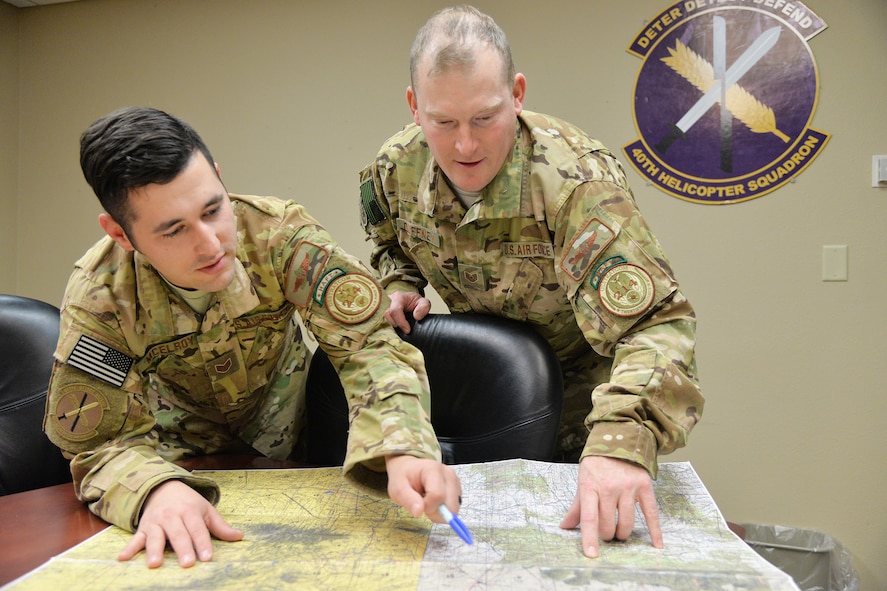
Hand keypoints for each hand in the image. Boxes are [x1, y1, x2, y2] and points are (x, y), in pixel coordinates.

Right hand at [117, 480, 243, 567]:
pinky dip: (129, 548)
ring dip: (154, 550)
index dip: (203, 543)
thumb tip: (240, 537)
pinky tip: (122, 558)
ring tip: (154, 564)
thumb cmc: (188, 503)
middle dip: (183, 548)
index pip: (198, 529)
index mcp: (190, 511)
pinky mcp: (143, 528)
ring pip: (156, 537)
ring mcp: (156, 523)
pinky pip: (135, 539)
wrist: (163, 487)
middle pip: (178, 534)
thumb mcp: (206, 510)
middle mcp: (172, 517)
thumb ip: (220, 526)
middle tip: (188, 563)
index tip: (208, 558)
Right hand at [384, 291, 431, 333]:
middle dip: (396, 324)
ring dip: (393, 324)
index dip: (400, 322)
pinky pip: (383, 320)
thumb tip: (416, 317)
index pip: (395, 310)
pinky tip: (397, 326)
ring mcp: (383, 306)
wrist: (410, 300)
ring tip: (402, 326)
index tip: (408, 330)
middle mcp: (389, 300)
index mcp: (398, 297)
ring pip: (384, 318)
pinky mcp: (381, 312)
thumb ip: (423, 308)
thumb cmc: (415, 302)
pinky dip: (391, 324)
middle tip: (405, 328)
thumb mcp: (424, 302)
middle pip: (387, 315)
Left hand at [385, 455, 461, 521]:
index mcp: (433, 469)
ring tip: (428, 501)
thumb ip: (408, 500)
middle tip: (423, 504)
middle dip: (436, 512)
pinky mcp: (457, 488)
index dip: (428, 506)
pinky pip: (455, 507)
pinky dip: (444, 509)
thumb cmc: (403, 477)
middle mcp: (448, 473)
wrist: (409, 468)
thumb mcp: (398, 488)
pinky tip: (434, 501)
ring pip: (454, 508)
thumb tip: (419, 512)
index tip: (418, 504)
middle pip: (451, 505)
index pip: (438, 495)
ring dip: (440, 511)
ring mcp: (455, 481)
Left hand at [559, 456, 662, 556]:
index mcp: (590, 486)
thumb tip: (565, 527)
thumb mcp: (583, 482)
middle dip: (607, 534)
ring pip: (627, 523)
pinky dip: (655, 531)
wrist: (618, 440)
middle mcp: (609, 487)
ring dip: (622, 533)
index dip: (589, 537)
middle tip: (607, 531)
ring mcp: (628, 486)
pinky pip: (651, 513)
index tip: (592, 554)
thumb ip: (576, 507)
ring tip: (620, 531)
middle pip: (609, 524)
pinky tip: (657, 544)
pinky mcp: (644, 486)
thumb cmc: (597, 465)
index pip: (589, 517)